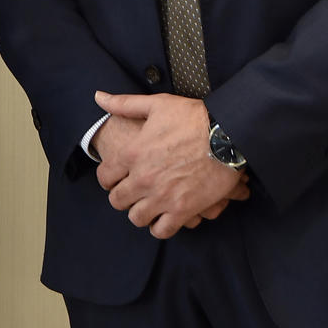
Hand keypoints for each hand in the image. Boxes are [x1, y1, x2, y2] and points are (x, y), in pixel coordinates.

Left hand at [94, 90, 248, 239]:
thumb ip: (124, 104)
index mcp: (132, 153)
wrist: (228, 134)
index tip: (115, 178)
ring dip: (140, 213)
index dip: (108, 178)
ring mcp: (162, 196)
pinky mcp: (184, 209)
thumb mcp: (156, 104)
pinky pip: (162, 230)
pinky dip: (160, 227)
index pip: (105, 177)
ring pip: (137, 218)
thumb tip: (99, 97)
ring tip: (147, 206)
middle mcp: (143, 178)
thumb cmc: (193, 117)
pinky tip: (164, 217)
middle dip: (122, 197)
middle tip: (132, 193)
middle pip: (118, 201)